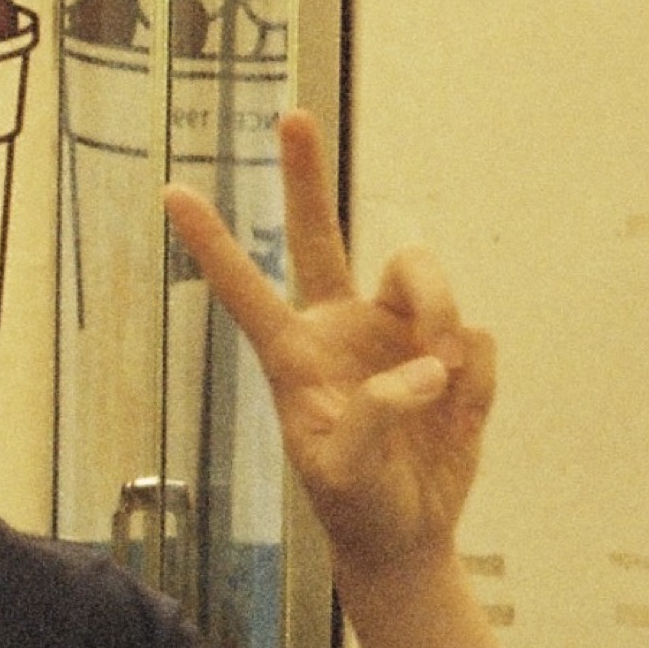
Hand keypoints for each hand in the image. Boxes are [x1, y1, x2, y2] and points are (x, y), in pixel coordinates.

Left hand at [161, 112, 494, 595]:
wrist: (406, 531)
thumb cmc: (356, 504)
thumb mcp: (345, 474)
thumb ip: (375, 418)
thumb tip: (424, 366)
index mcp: (295, 355)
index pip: (247, 289)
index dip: (212, 242)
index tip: (171, 191)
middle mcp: (341, 326)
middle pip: (320, 233)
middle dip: (305, 174)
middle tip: (289, 115)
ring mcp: (396, 331)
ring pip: (422, 274)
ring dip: (441, 311)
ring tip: (444, 377)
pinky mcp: (450, 348)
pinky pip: (476, 337)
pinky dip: (475, 377)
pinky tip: (459, 411)